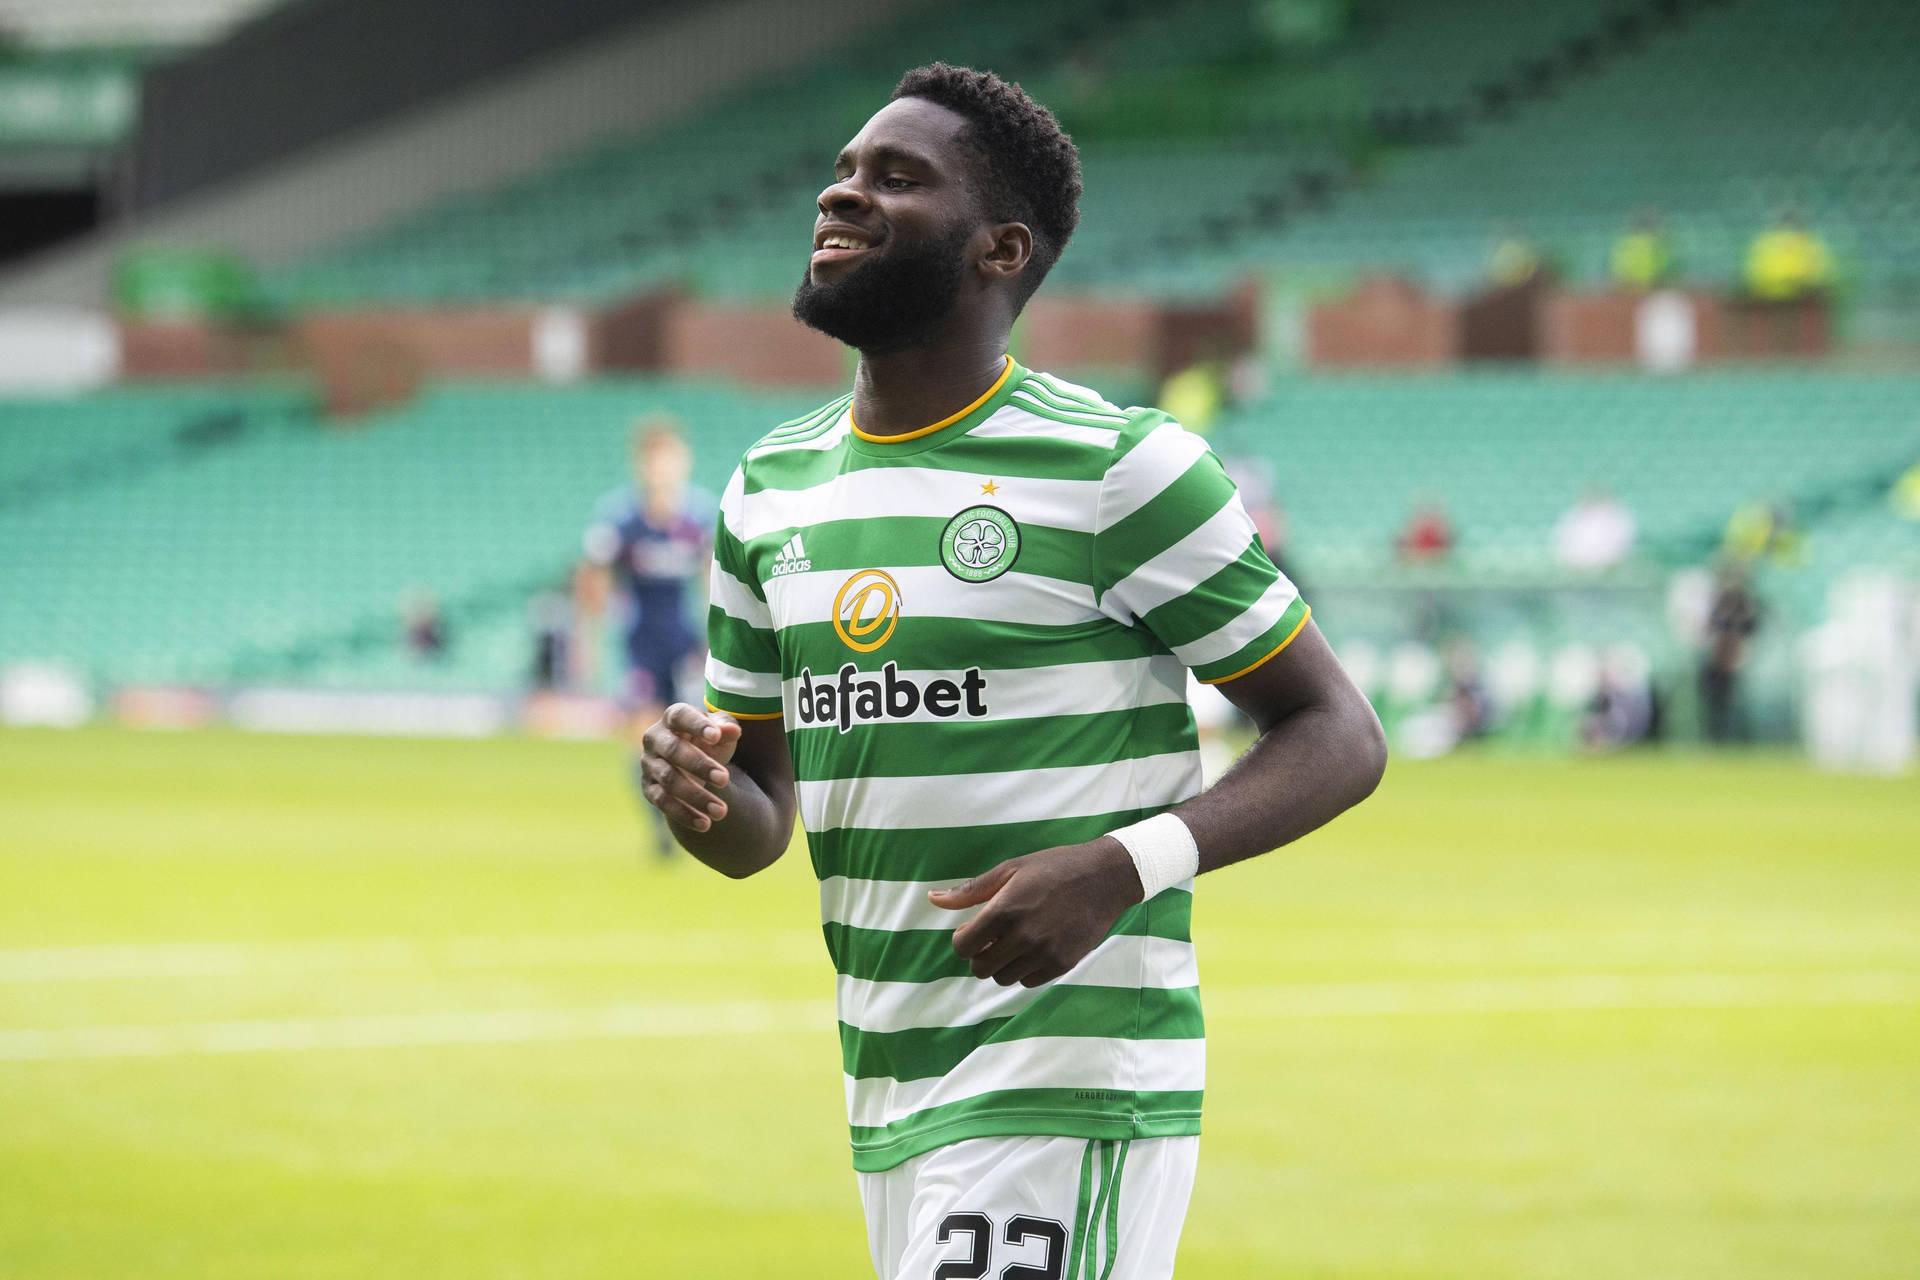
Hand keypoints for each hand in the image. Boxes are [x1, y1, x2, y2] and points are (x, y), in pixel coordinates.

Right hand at [639, 703, 742, 831]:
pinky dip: (683, 814)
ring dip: (695, 796)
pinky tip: (704, 824)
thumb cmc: (709, 741)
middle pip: (673, 750)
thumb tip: (732, 731)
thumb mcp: (721, 732)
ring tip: (721, 811)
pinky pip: (662, 802)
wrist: (694, 763)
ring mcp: (649, 764)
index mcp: (673, 717)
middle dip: (699, 765)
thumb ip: (726, 727)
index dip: (697, 725)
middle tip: (725, 780)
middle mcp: (655, 738)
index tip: (716, 737)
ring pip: (668, 779)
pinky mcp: (649, 788)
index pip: (681, 716)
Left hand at [928, 839, 1145, 986]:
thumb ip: (970, 890)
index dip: (962, 940)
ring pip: (1003, 978)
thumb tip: (933, 899)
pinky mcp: (1062, 964)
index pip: (962, 947)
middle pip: (980, 968)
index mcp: (1005, 910)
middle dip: (980, 954)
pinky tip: (1033, 949)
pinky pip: (1029, 982)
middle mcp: (1023, 936)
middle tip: (992, 938)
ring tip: (1014, 942)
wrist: (1104, 878)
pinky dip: (1024, 970)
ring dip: (1002, 964)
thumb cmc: (1053, 868)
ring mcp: (1044, 953)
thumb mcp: (1010, 869)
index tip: (972, 930)